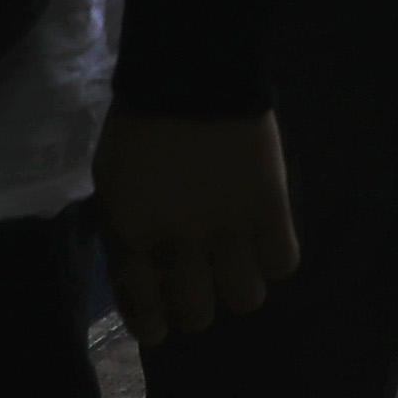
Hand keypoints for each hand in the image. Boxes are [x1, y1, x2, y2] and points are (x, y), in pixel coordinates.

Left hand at [94, 109, 297, 339]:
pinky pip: (283, 262)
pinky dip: (275, 258)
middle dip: (199, 306)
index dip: (154, 326)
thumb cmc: (142, 126)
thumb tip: (147, 273)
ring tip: (239, 260)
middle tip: (203, 284)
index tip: (162, 327)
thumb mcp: (113, 184)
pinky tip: (266, 239)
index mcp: (133, 234)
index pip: (143, 308)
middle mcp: (179, 241)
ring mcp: (228, 227)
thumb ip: (127, 232)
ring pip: (245, 298)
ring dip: (240, 284)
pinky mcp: (270, 206)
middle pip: (198, 314)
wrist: (191, 71)